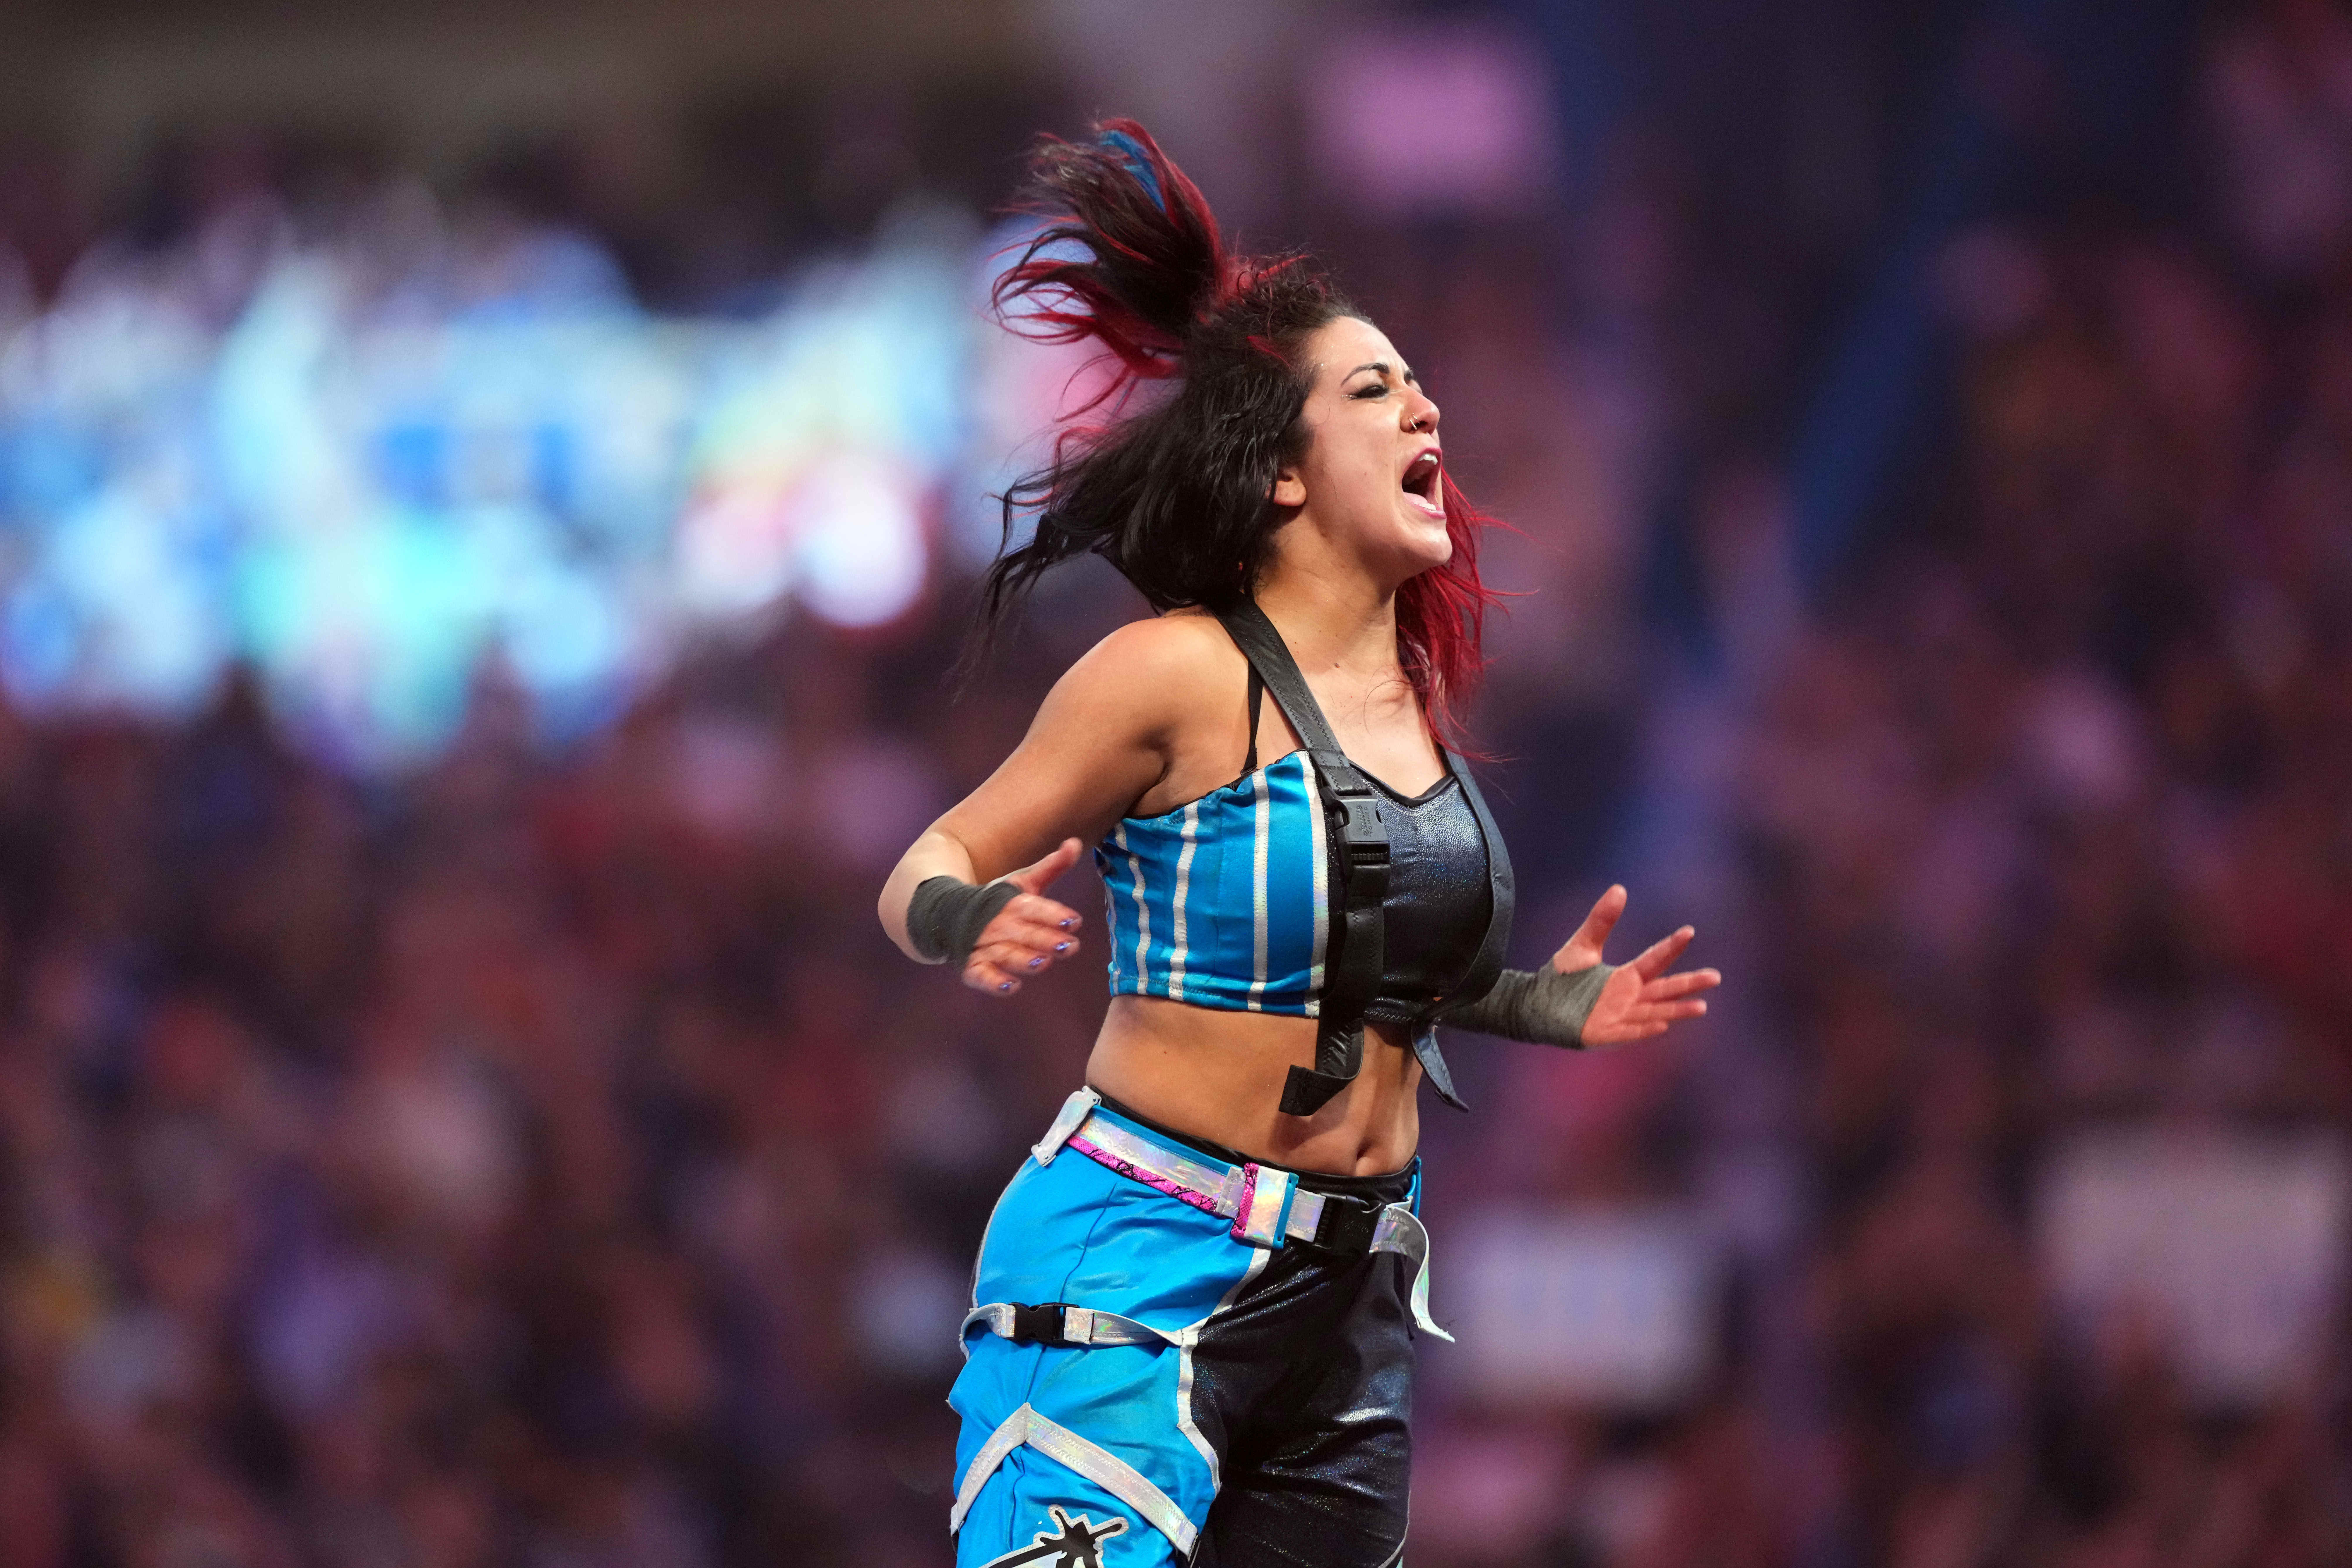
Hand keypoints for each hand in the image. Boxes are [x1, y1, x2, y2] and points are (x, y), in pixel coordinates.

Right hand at [965, 838, 1086, 996]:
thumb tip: (1076, 842)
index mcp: (1012, 902)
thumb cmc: (995, 899)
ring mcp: (983, 946)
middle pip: (1025, 934)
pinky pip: (981, 976)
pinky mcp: (971, 966)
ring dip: (1023, 960)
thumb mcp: (1023, 881)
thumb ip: (1051, 866)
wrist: (946, 912)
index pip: (1034, 908)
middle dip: (1046, 940)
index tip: (1074, 921)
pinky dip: (994, 983)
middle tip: (1069, 946)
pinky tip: (1011, 987)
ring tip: (1043, 964)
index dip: (1053, 914)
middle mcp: (998, 924)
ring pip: (1005, 955)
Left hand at [1551, 884, 1719, 1047]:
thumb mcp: (1582, 945)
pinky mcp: (1604, 1034)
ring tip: (1702, 1006)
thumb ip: (1600, 921)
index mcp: (1627, 977)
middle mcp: (1629, 998)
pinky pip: (1628, 1033)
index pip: (1655, 960)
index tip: (1689, 931)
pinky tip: (1662, 1026)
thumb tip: (1619, 888)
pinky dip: (1644, 1030)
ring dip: (1676, 1010)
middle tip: (1715, 977)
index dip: (1671, 946)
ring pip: (1654, 1013)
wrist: (1535, 1004)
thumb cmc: (1560, 978)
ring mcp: (1619, 1018)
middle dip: (1689, 984)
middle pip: (1665, 990)